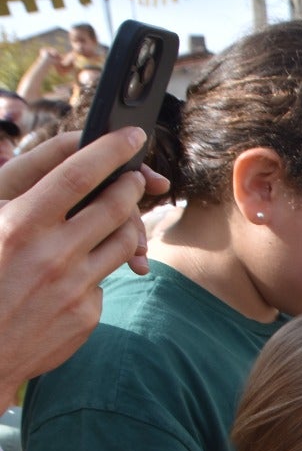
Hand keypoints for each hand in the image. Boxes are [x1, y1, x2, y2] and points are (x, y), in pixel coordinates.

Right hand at [0, 130, 167, 395]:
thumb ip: (22, 183)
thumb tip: (70, 147)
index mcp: (17, 223)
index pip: (77, 172)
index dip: (110, 149)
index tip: (131, 136)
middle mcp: (48, 253)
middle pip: (114, 205)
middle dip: (131, 184)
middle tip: (135, 177)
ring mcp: (71, 286)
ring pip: (121, 240)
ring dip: (127, 223)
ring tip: (118, 216)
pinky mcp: (84, 314)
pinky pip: (103, 279)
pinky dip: (94, 270)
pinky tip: (71, 276)